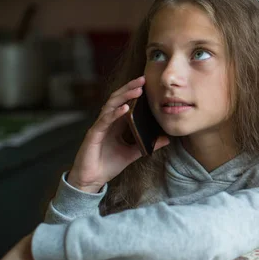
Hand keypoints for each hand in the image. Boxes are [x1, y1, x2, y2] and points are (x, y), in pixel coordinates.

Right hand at [67, 76, 169, 192]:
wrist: (92, 180)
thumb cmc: (108, 165)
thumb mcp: (133, 154)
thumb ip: (147, 145)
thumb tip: (166, 139)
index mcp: (115, 124)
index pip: (124, 102)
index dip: (133, 92)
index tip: (147, 83)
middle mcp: (107, 122)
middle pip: (117, 99)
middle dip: (130, 88)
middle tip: (143, 79)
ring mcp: (99, 126)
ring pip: (110, 105)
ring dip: (124, 96)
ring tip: (137, 90)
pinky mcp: (94, 134)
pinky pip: (104, 121)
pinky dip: (114, 113)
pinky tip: (124, 108)